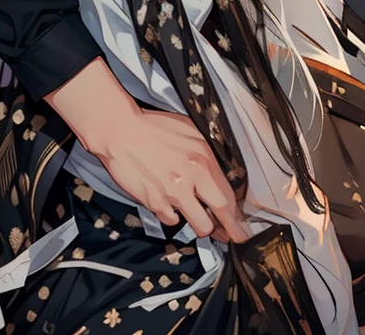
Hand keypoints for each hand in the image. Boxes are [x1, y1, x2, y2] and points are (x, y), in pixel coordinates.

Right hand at [93, 107, 250, 243]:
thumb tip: (218, 175)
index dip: (237, 214)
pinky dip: (173, 216)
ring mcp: (174, 193)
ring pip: (201, 226)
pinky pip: (173, 221)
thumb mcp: (189, 132)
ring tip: (199, 219)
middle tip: (231, 236)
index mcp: (204, 157)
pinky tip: (170, 205)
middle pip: (221, 214)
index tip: (243, 226)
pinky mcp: (156, 203)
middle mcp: (193, 177)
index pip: (229, 195)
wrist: (121, 133)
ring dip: (201, 224)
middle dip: (228, 229)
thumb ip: (205, 155)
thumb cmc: (155, 128)